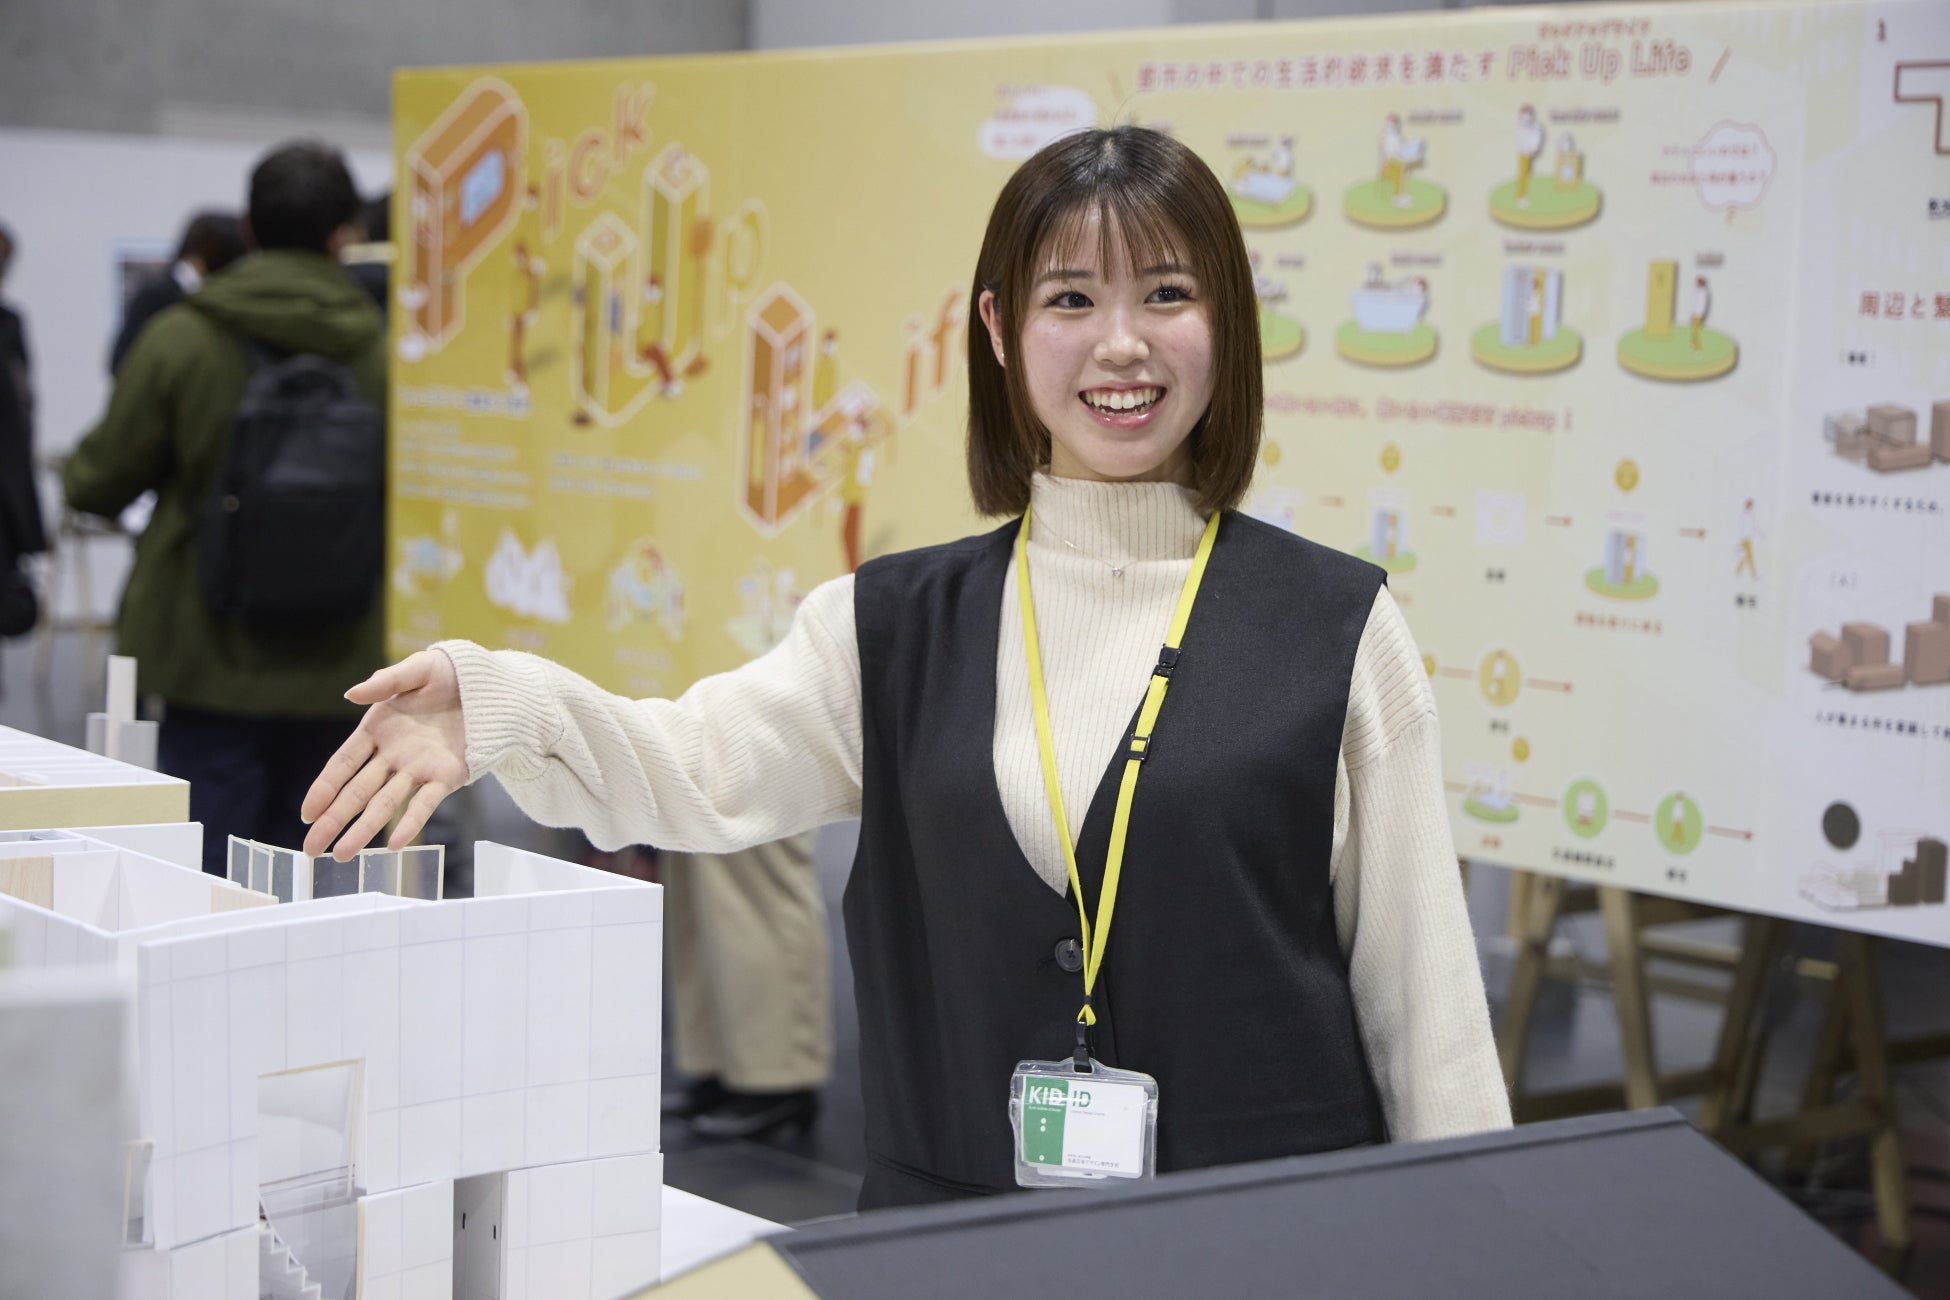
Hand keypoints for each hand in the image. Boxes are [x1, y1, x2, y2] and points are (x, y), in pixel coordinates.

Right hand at [301, 650, 469, 858]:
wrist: (490, 686)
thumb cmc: (448, 675)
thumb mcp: (416, 671)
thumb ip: (386, 683)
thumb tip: (351, 694)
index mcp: (378, 729)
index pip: (343, 764)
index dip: (324, 789)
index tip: (306, 814)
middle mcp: (393, 755)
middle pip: (356, 792)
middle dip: (333, 820)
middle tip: (311, 849)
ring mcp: (418, 769)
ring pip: (384, 804)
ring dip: (363, 829)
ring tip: (341, 855)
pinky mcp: (446, 777)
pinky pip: (425, 804)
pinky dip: (411, 823)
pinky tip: (395, 845)